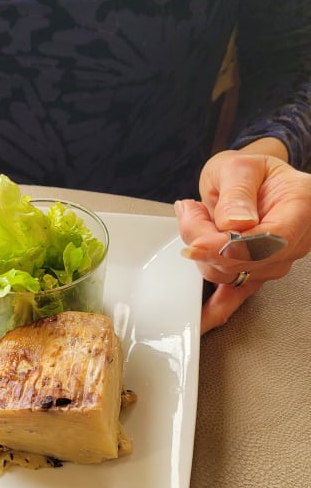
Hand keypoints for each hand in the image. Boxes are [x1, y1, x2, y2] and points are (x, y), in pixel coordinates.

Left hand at [176, 145, 310, 332]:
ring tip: (194, 214)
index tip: (198, 243)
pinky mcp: (254, 274)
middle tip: (189, 212)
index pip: (269, 239)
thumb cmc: (250, 172)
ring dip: (201, 253)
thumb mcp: (241, 166)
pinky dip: (215, 308)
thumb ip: (238, 192)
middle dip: (206, 242)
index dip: (231, 247)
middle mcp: (293, 241)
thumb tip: (236, 223)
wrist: (251, 180)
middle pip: (246, 260)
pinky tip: (200, 320)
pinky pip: (236, 297)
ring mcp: (274, 262)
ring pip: (229, 274)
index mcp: (300, 208)